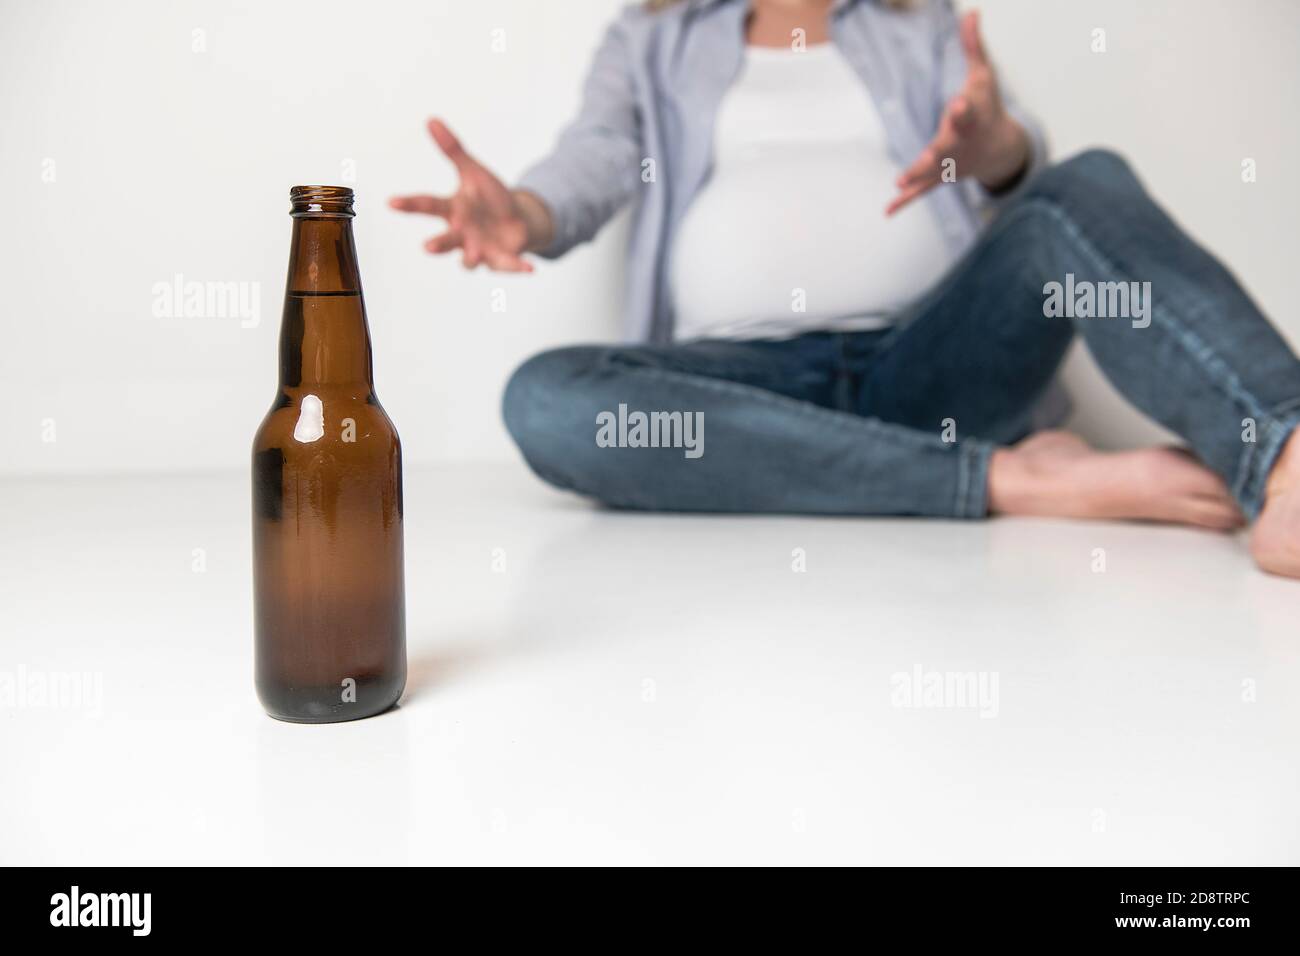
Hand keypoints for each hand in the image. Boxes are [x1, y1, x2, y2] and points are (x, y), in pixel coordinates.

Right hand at [389, 119, 549, 271]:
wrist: (517, 221)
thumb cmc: (489, 197)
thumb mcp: (473, 171)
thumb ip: (453, 150)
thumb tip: (431, 119)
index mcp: (453, 210)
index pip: (428, 205)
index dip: (410, 204)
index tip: (391, 202)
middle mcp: (461, 234)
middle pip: (446, 240)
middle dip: (438, 244)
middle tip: (427, 247)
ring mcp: (479, 249)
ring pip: (469, 260)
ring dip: (471, 258)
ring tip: (474, 256)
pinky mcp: (499, 260)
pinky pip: (508, 265)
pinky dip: (517, 267)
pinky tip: (530, 268)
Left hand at [886, 10, 1029, 215]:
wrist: (1000, 149)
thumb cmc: (989, 107)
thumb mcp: (984, 76)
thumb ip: (974, 47)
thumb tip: (972, 13)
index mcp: (972, 117)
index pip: (969, 112)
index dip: (965, 108)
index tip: (960, 103)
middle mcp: (961, 143)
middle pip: (949, 145)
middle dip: (941, 149)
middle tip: (931, 154)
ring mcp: (950, 163)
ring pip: (933, 171)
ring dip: (918, 176)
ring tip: (900, 181)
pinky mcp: (940, 177)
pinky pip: (921, 190)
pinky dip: (906, 200)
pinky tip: (888, 210)